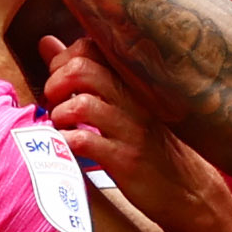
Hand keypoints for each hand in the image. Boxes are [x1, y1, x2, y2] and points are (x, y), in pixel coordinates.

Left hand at [42, 43, 200, 229]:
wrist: (186, 188)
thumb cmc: (146, 144)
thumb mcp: (118, 102)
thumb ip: (81, 72)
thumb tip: (45, 42)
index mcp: (129, 81)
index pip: (88, 47)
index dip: (62, 60)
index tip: (58, 82)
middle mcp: (132, 99)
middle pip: (82, 69)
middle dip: (55, 84)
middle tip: (54, 104)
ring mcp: (130, 129)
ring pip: (82, 104)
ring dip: (60, 115)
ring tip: (61, 127)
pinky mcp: (125, 160)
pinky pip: (85, 141)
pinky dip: (67, 142)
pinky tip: (68, 148)